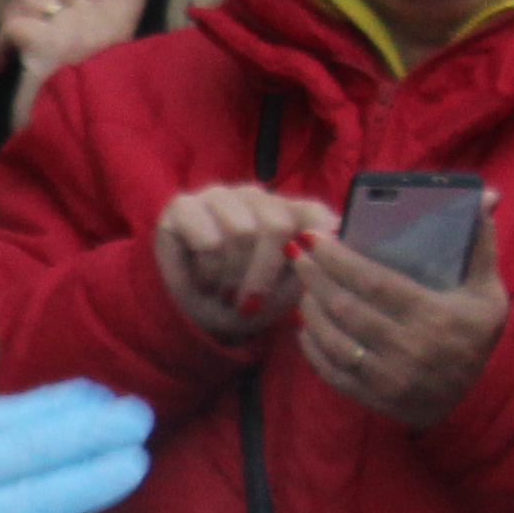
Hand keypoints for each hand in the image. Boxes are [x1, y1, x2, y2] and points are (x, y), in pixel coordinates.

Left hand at [0, 0, 169, 129]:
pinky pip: (12, 23)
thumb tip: (52, 9)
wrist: (74, 138)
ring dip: (15, 16)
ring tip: (9, 53)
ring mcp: (75, 28)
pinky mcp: (45, 41)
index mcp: (119, 26)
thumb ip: (79, 32)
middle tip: (19, 23)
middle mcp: (101, 21)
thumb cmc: (77, 107)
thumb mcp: (87, 63)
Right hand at [152, 183, 343, 341]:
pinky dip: (211, 272)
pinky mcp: (183, 206)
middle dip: (264, 275)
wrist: (198, 316)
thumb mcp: (288, 292)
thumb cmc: (249, 302)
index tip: (311, 279)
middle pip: (276, 225)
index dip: (316, 246)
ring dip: (234, 277)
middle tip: (251, 305)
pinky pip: (208, 240)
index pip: (315, 215)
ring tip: (227, 297)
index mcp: (290, 211)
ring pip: (242, 231)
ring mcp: (220, 196)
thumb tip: (330, 242)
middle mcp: (258, 196)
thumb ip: (312, 266)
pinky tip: (206, 285)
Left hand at [289, 207, 507, 430]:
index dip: (339, 259)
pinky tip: (306, 325)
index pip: (375, 282)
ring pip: (333, 339)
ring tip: (303, 285)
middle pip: (347, 308)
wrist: (471, 402)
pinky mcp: (372, 399)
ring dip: (310, 309)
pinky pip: (330, 370)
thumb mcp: (487, 292)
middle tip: (298, 253)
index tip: (314, 238)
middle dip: (315, 277)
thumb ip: (481, 245)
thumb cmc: (474, 336)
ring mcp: (389, 378)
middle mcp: (411, 349)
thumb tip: (484, 197)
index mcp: (436, 316)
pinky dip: (312, 346)